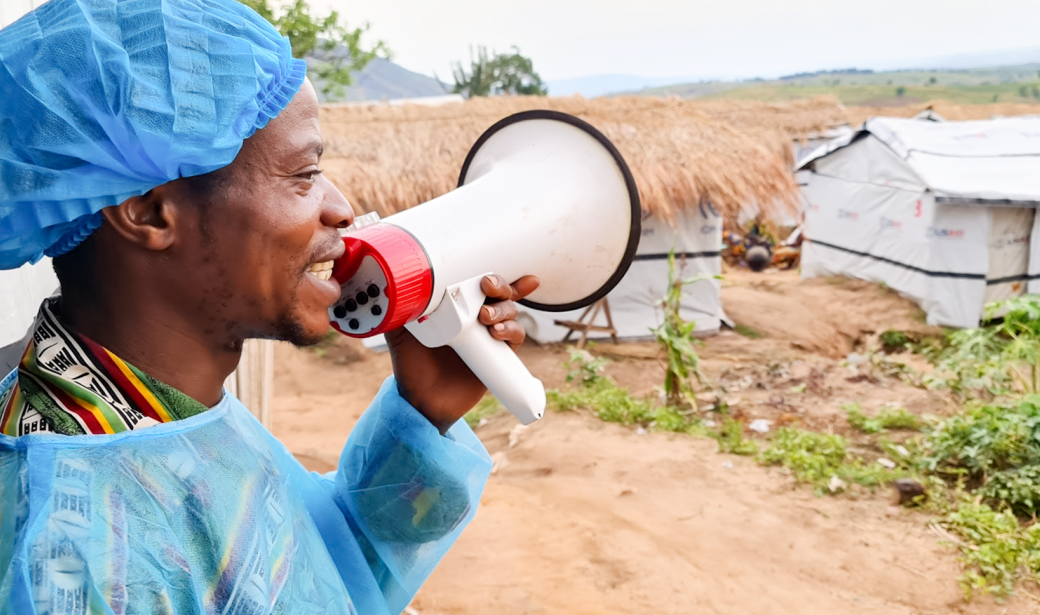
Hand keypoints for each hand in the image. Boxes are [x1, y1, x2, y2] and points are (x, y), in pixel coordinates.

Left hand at [385, 274, 539, 432]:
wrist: (422, 401)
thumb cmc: (411, 366)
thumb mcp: (400, 335)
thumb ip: (400, 311)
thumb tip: (393, 288)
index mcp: (455, 307)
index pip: (477, 283)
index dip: (491, 273)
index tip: (489, 271)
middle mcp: (475, 318)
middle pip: (500, 293)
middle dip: (500, 285)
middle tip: (487, 286)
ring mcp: (489, 336)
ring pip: (510, 311)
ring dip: (503, 309)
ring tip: (486, 318)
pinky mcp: (499, 355)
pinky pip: (516, 336)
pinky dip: (512, 330)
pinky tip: (497, 333)